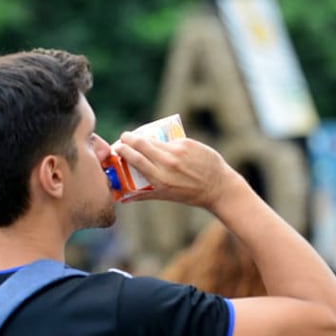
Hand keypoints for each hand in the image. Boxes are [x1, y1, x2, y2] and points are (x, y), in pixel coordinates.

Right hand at [114, 135, 239, 208]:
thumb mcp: (166, 197)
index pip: (135, 159)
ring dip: (145, 138)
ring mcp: (178, 151)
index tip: (117, 147)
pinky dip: (165, 142)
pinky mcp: (187, 143)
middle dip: (129, 138)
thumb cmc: (191, 194)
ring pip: (155, 140)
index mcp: (160, 179)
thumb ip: (144, 195)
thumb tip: (123, 198)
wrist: (218, 187)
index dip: (123, 150)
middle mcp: (167, 163)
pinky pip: (170, 140)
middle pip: (141, 144)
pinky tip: (167, 146)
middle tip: (125, 137)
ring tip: (141, 139)